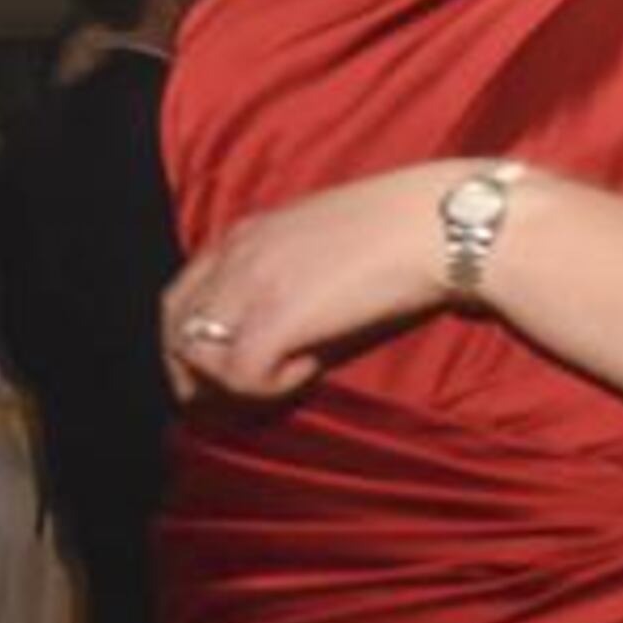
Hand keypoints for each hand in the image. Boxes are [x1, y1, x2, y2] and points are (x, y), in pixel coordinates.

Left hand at [160, 161, 463, 403]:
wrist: (446, 223)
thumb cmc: (411, 229)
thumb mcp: (330, 239)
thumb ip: (293, 270)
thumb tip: (286, 326)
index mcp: (249, 231)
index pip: (182, 295)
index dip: (193, 339)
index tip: (220, 368)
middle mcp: (237, 254)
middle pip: (175, 329)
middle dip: (195, 373)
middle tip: (234, 400)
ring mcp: (251, 285)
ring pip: (197, 356)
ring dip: (236, 379)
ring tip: (292, 374)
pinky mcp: (273, 319)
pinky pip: (240, 378)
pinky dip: (271, 387)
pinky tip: (313, 369)